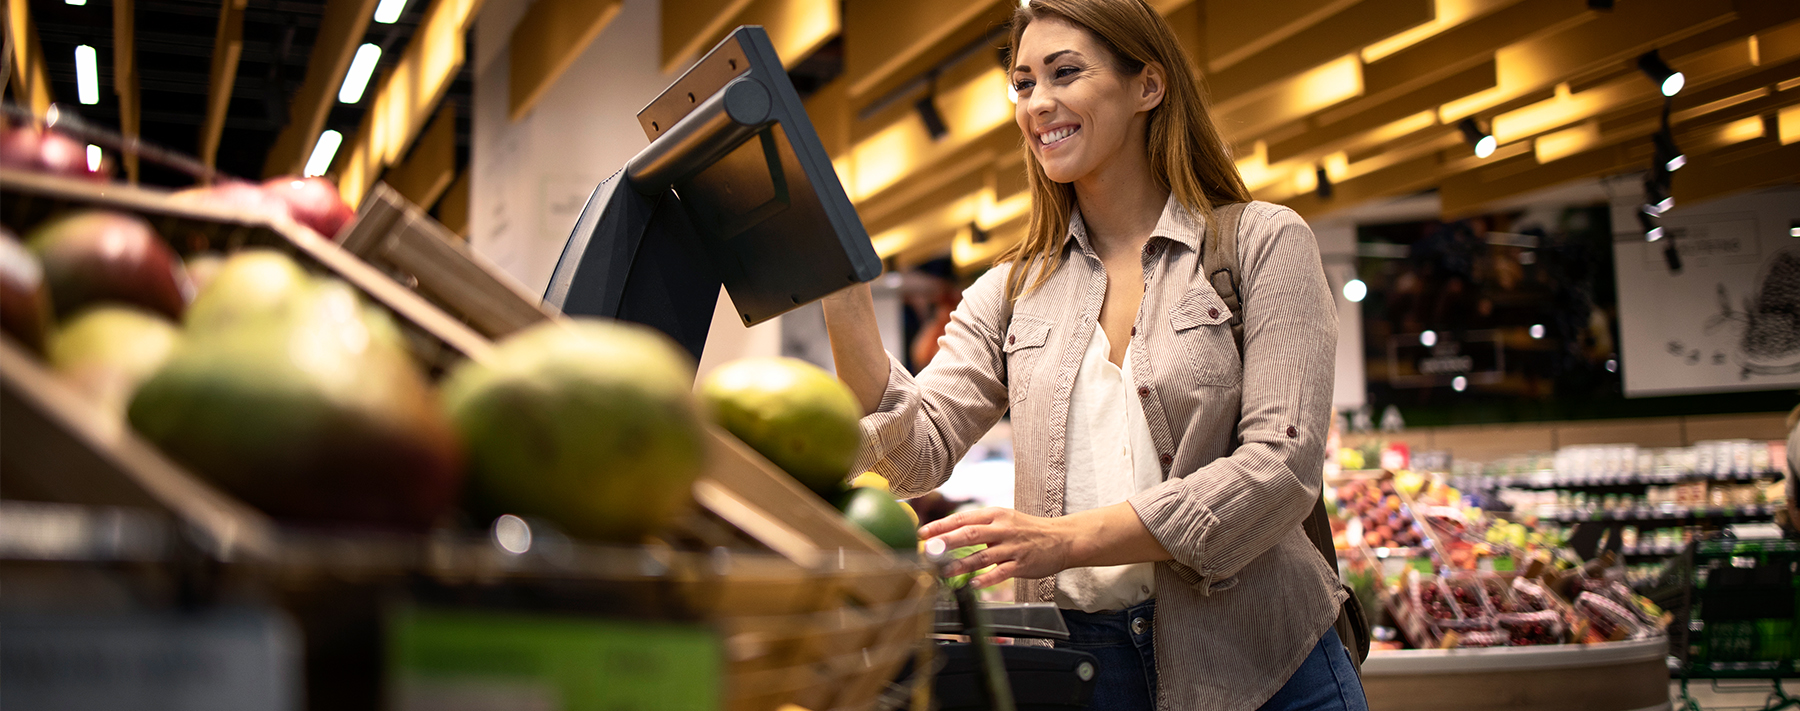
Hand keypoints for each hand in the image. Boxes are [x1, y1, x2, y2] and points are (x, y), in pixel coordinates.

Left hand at [919, 507, 1077, 589]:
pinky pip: (1001, 573)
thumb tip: (947, 532)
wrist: (1062, 538)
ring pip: (983, 555)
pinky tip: (973, 585)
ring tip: (943, 571)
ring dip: (961, 564)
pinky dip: (986, 579)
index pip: (963, 518)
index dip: (941, 526)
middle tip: (927, 549)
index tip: (922, 532)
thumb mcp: (1004, 519)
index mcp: (995, 515)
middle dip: (946, 541)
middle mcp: (1003, 529)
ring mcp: (1012, 547)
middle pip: (970, 534)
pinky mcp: (1022, 564)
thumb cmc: (1028, 530)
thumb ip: (980, 525)